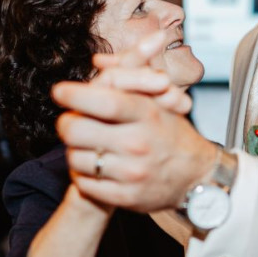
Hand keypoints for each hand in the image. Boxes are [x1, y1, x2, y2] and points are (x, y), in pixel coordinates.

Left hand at [52, 47, 218, 212]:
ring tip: (85, 145)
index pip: (105, 102)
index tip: (60, 91)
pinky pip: (85, 184)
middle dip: (66, 123)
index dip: (75, 95)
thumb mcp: (159, 100)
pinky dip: (81, 174)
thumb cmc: (172, 134)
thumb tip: (99, 59)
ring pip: (76, 158)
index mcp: (148, 115)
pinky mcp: (126, 197)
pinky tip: (92, 166)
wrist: (197, 177)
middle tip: (69, 121)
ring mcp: (132, 173)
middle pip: (78, 131)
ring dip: (73, 150)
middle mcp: (139, 144)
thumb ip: (130, 76)